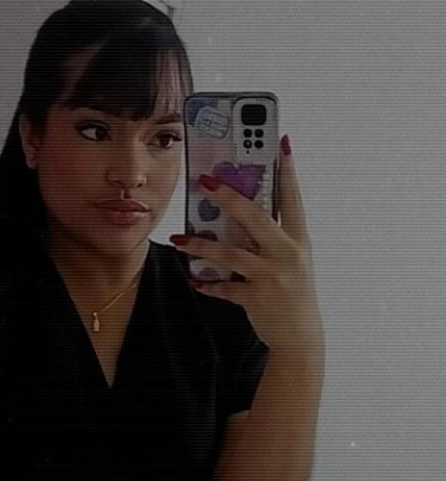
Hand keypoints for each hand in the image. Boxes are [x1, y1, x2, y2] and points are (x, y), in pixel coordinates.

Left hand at [170, 136, 324, 354]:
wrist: (301, 338)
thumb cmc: (293, 293)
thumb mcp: (291, 260)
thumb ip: (271, 238)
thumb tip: (238, 213)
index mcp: (298, 240)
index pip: (293, 198)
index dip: (288, 170)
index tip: (281, 142)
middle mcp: (288, 254)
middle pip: (256, 218)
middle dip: (230, 197)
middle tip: (206, 181)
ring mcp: (272, 276)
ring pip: (230, 253)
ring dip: (201, 245)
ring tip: (180, 239)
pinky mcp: (257, 298)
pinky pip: (224, 288)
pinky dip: (207, 284)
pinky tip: (195, 279)